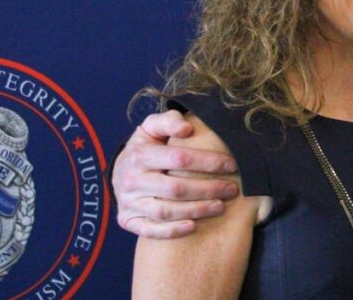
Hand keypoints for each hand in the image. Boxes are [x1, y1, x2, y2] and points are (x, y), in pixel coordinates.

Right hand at [113, 109, 238, 238]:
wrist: (120, 170)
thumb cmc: (147, 145)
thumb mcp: (153, 126)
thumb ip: (169, 121)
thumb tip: (187, 128)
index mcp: (140, 154)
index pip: (180, 159)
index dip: (209, 162)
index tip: (232, 164)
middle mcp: (132, 180)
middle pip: (175, 188)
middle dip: (208, 189)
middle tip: (232, 189)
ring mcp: (129, 202)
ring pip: (165, 212)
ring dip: (196, 210)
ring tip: (220, 206)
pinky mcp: (127, 220)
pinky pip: (149, 230)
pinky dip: (171, 230)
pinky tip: (193, 226)